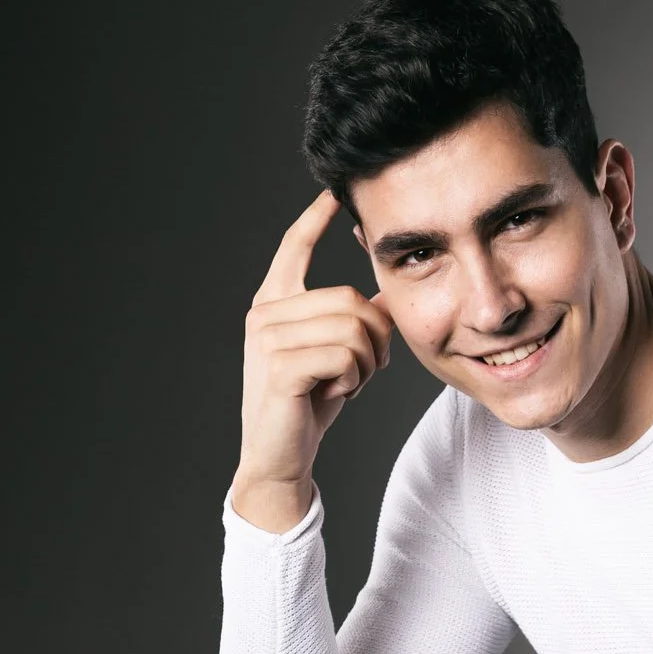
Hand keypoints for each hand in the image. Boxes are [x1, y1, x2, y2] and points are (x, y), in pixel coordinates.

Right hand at [232, 189, 394, 531]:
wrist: (279, 458)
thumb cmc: (308, 406)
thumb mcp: (335, 355)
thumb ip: (353, 321)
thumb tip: (387, 292)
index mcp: (274, 303)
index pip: (295, 247)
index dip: (316, 219)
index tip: (334, 194)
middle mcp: (265, 313)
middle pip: (349, 298)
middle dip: (375, 338)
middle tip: (367, 369)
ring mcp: (268, 338)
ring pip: (352, 327)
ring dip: (366, 363)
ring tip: (348, 384)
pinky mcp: (280, 366)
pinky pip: (344, 355)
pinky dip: (354, 380)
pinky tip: (336, 394)